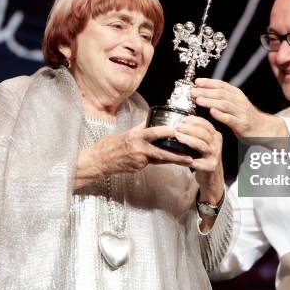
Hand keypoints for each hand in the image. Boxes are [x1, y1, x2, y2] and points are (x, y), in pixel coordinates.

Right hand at [73, 123, 192, 189]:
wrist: (98, 161)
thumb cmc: (110, 144)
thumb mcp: (126, 133)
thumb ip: (140, 128)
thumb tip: (150, 121)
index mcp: (136, 137)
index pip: (154, 132)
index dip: (168, 131)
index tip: (180, 130)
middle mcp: (139, 149)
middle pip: (162, 152)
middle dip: (177, 155)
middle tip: (190, 156)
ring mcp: (139, 160)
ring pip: (159, 159)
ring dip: (173, 159)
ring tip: (186, 160)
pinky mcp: (138, 168)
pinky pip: (151, 163)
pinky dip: (159, 161)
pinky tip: (169, 161)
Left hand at [174, 116, 223, 203]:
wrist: (213, 177)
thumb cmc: (205, 157)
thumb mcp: (205, 143)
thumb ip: (198, 133)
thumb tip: (182, 122)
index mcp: (216, 136)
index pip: (206, 124)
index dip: (194, 120)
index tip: (182, 120)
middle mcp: (217, 144)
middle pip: (203, 133)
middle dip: (189, 128)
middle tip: (177, 127)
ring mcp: (214, 156)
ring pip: (201, 145)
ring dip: (188, 140)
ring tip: (177, 136)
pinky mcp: (210, 167)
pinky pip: (196, 161)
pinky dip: (185, 158)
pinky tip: (177, 156)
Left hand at [192, 78, 287, 138]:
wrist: (262, 128)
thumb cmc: (243, 115)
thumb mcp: (234, 103)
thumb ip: (220, 97)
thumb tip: (201, 91)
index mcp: (235, 94)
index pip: (221, 85)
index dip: (209, 82)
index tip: (196, 82)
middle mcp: (238, 100)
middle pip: (220, 94)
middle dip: (205, 92)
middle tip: (193, 91)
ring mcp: (241, 112)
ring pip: (224, 104)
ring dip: (211, 101)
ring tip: (199, 100)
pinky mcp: (242, 124)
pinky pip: (230, 118)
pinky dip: (221, 115)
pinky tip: (212, 112)